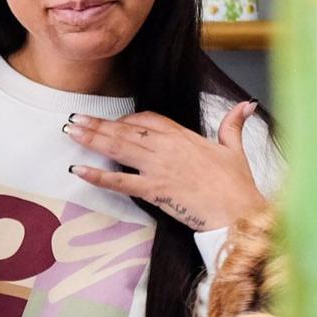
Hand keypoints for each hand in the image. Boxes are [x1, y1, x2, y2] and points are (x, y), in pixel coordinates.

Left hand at [63, 101, 265, 231]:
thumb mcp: (235, 149)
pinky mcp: (155, 191)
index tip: (113, 122)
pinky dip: (98, 176)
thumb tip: (246, 104)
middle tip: (74, 118)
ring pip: (119, 149)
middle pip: (126, 131)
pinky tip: (78, 169)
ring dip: (92, 139)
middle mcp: (167, 148)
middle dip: (99, 124)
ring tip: (70, 131)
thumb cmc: (238, 185)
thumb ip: (233, 124)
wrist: (239, 213)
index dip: (128, 120)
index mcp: (184, 136)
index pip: (148, 120)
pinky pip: (120, 182)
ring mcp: (159, 168)